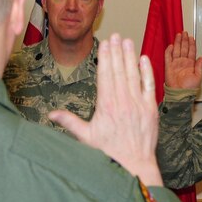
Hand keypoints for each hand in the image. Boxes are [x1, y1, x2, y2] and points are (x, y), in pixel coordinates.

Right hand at [49, 34, 162, 185]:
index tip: (105, 43)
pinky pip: (149, 85)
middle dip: (117, 51)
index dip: (105, 57)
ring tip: (127, 41)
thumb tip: (50, 114)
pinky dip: (147, 71)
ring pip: (133, 74)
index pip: (105, 75)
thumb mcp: (86, 137)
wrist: (134, 166)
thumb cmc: (109, 153)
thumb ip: (69, 122)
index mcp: (106, 106)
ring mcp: (138, 104)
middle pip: (119, 70)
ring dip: (130, 56)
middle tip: (115, 35)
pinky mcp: (151, 109)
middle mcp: (122, 101)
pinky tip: (143, 59)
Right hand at [164, 31, 201, 89]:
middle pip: (183, 48)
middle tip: (184, 33)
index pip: (191, 51)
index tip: (192, 37)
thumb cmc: (189, 88)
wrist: (180, 93)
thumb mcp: (198, 77)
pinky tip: (171, 45)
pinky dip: (169, 51)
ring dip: (177, 42)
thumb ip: (199, 66)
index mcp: (190, 64)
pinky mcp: (168, 66)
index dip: (192, 44)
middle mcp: (183, 62)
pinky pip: (168, 57)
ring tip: (178, 35)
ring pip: (176, 50)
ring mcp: (175, 64)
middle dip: (184, 40)